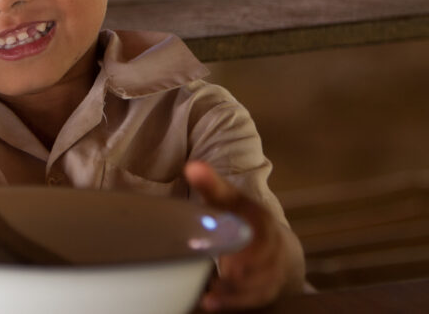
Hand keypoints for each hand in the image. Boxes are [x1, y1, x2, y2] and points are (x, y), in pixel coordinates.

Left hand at [184, 161, 303, 310]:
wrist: (275, 243)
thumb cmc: (242, 218)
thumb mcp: (228, 199)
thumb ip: (210, 185)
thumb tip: (192, 167)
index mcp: (262, 222)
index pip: (260, 235)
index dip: (247, 250)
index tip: (229, 263)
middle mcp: (272, 248)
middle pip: (261, 266)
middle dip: (240, 277)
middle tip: (214, 284)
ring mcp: (272, 271)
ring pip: (259, 287)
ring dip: (234, 295)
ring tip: (208, 298)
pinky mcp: (266, 289)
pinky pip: (255, 300)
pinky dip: (235, 303)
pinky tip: (211, 304)